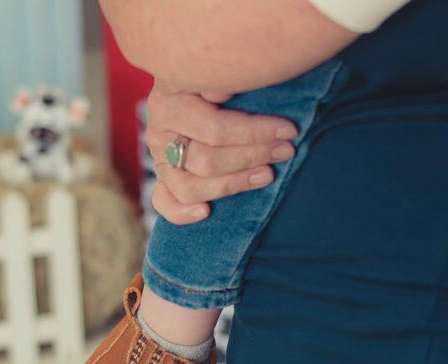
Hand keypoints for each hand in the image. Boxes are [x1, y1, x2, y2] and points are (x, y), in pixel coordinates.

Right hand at [145, 81, 297, 224]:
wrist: (193, 79)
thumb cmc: (217, 74)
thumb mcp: (216, 68)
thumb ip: (220, 80)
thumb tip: (224, 92)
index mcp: (170, 102)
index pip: (214, 130)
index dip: (255, 134)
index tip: (288, 131)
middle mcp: (159, 132)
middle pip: (205, 161)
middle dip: (251, 157)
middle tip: (284, 152)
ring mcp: (159, 158)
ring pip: (189, 186)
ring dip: (231, 185)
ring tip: (267, 175)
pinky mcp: (162, 178)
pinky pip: (163, 203)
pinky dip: (181, 213)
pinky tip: (206, 212)